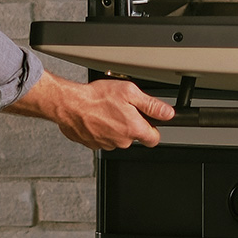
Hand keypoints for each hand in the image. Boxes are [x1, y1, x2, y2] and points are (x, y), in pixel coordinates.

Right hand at [5, 70, 173, 150]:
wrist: (69, 105)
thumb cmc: (96, 98)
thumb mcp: (130, 93)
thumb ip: (151, 105)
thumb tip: (168, 113)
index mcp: (134, 129)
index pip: (154, 139)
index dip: (153, 129)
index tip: (148, 122)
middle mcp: (122, 141)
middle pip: (134, 137)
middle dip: (130, 124)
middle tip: (121, 109)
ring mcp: (107, 144)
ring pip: (118, 138)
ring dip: (115, 127)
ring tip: (106, 111)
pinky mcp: (93, 144)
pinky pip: (103, 138)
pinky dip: (101, 129)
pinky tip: (96, 117)